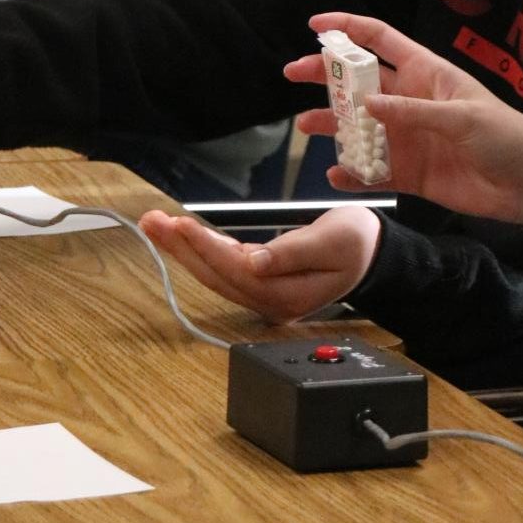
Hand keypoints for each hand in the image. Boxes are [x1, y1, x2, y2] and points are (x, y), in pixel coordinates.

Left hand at [139, 206, 380, 321]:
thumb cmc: (357, 244)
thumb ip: (293, 253)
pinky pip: (223, 265)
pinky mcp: (260, 278)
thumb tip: (255, 262)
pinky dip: (199, 247)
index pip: (236, 272)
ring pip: (214, 272)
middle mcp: (269, 300)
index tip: (181, 226)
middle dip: (180, 248)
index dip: (206, 249)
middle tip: (150, 222)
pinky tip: (179, 233)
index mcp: (288, 296)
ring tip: (154, 224)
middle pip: (216, 276)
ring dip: (182, 248)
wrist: (372, 253)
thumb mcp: (333, 242)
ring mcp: (263, 291)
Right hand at [285, 11, 522, 222]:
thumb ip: (413, 112)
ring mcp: (407, 138)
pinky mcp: (410, 173)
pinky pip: (372, 170)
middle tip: (292, 74)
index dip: (348, 28)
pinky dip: (352, 173)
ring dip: (330, 125)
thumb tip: (365, 105)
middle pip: (358, 82)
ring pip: (358, 127)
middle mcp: (410, 101)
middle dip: (325, 76)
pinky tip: (336, 174)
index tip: (314, 25)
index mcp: (426, 73)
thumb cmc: (507, 136)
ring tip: (305, 126)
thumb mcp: (463, 117)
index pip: (380, 41)